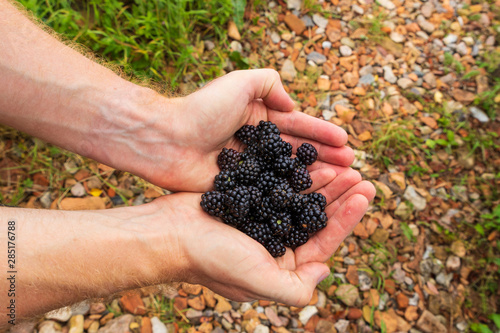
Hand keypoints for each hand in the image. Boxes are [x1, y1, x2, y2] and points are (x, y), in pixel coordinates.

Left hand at [124, 69, 354, 191]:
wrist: (166, 140)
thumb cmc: (202, 110)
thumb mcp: (240, 83)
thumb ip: (270, 84)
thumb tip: (291, 105)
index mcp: (257, 118)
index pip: (296, 126)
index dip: (322, 134)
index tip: (346, 143)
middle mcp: (255, 144)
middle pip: (296, 153)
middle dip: (325, 159)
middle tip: (352, 168)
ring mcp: (247, 168)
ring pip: (286, 174)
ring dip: (313, 179)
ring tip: (339, 185)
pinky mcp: (238, 189)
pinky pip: (268, 192)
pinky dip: (289, 196)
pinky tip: (309, 203)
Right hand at [153, 168, 374, 304]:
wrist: (169, 233)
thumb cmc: (211, 258)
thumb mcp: (258, 280)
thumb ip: (295, 287)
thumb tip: (326, 272)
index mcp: (282, 266)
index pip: (324, 242)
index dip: (347, 218)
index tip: (366, 193)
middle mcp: (276, 245)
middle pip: (317, 219)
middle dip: (340, 198)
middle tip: (361, 175)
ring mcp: (263, 221)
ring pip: (301, 200)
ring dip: (322, 183)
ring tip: (343, 164)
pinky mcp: (250, 200)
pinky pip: (280, 186)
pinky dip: (297, 174)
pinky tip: (311, 161)